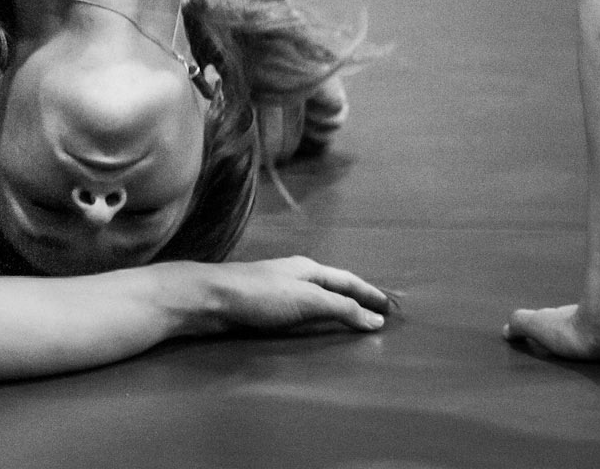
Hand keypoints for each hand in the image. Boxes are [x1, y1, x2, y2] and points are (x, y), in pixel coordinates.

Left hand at [205, 256, 392, 334]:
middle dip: (356, 300)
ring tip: (354, 325)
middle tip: (378, 316)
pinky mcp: (263, 308)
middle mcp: (294, 276)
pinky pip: (300, 314)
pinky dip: (316, 321)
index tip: (391, 307)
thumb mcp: (306, 300)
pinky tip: (315, 331)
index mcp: (307, 269)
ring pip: (316, 300)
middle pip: (333, 288)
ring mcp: (277, 291)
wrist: (208, 299)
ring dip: (335, 311)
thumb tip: (375, 319)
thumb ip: (341, 309)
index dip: (370, 294)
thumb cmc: (258, 295)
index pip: (348, 281)